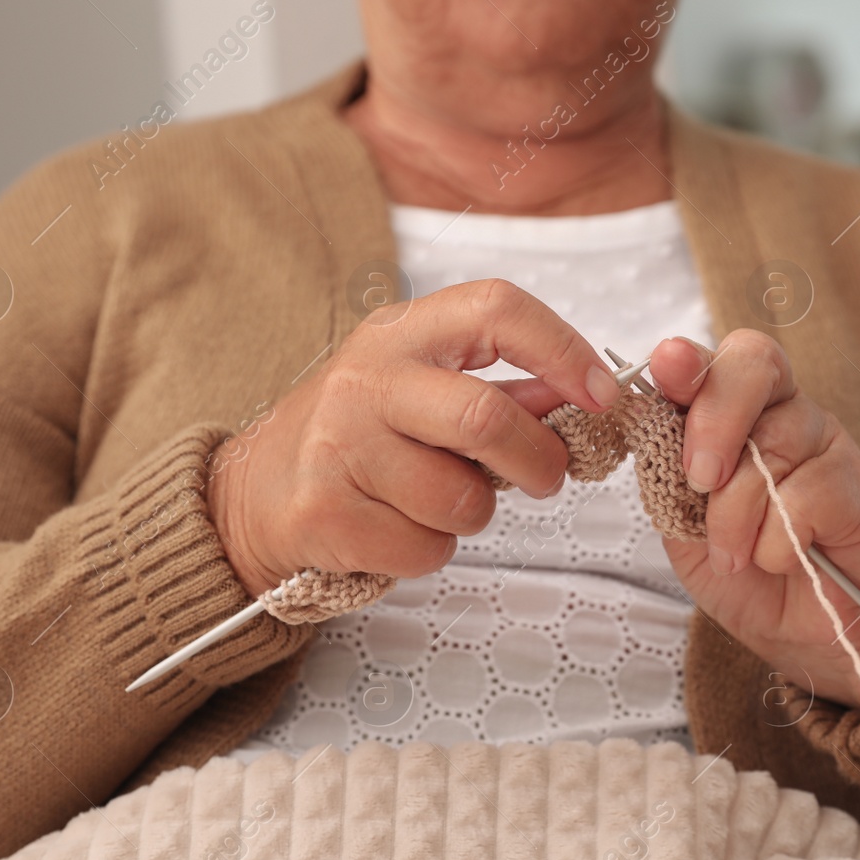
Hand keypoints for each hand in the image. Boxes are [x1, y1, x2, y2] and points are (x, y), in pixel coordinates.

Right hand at [207, 279, 620, 595]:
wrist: (255, 492)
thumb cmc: (360, 436)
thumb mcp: (420, 388)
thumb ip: (502, 387)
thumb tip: (589, 394)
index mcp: (402, 332)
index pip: (497, 309)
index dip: (564, 348)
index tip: (604, 395)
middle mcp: (366, 379)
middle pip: (487, 417)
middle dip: (538, 460)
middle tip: (547, 478)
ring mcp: (339, 446)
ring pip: (461, 499)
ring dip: (474, 514)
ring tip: (437, 501)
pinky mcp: (326, 512)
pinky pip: (425, 548)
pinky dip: (431, 550)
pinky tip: (396, 527)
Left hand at [650, 332, 859, 711]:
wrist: (810, 634)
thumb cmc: (749, 574)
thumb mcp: (685, 527)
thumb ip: (665, 475)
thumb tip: (644, 425)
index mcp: (735, 413)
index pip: (715, 359)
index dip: (688, 361)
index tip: (666, 368)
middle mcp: (782, 412)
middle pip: (752, 364)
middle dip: (714, 419)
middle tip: (699, 479)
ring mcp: (825, 442)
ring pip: (769, 446)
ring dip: (736, 515)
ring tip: (735, 555)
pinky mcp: (858, 484)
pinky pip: (804, 497)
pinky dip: (775, 544)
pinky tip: (780, 561)